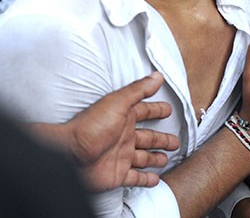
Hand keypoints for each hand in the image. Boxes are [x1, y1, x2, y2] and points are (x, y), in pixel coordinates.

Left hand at [63, 72, 179, 190]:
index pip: (145, 112)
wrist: (69, 155)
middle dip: (162, 139)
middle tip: (175, 141)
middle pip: (149, 138)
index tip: (168, 110)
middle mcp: (124, 137)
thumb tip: (157, 76)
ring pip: (144, 158)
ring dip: (155, 158)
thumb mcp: (117, 103)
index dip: (157, 110)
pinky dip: (146, 179)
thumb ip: (138, 90)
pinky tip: (154, 179)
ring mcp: (121, 156)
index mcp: (124, 118)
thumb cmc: (90, 127)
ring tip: (166, 159)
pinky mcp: (118, 174)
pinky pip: (136, 178)